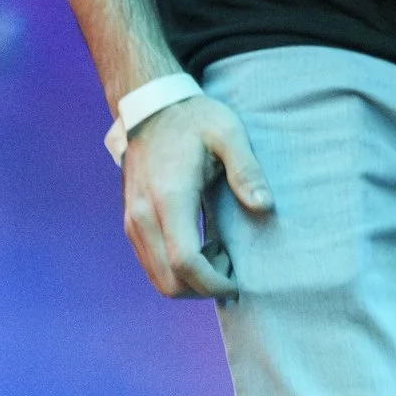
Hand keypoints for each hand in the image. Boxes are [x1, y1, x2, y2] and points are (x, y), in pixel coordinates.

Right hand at [119, 91, 272, 300]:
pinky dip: (176, 271)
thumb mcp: (228, 133)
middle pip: (168, 281)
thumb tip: (264, 206)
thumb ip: (246, 170)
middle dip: (203, 288)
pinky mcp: (131, 222)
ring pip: (157, 278)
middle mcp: (143, 215)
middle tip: (231, 265)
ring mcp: (132, 221)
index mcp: (169, 197)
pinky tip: (201, 245)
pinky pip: (150, 265)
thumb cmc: (194, 119)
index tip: (237, 281)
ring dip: (190, 281)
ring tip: (219, 252)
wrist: (151, 108)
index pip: (185, 262)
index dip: (213, 282)